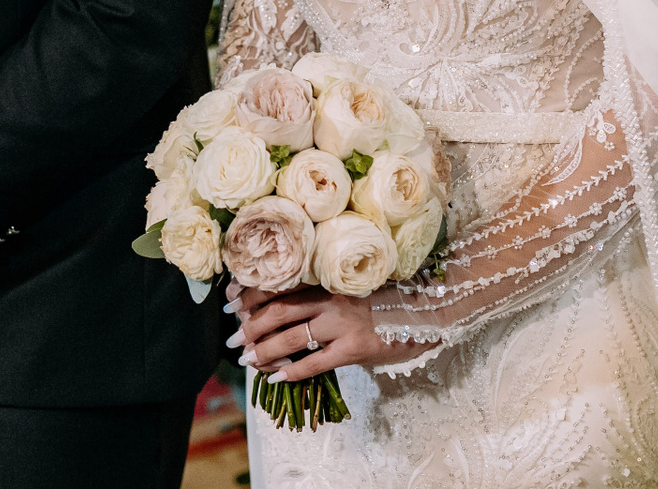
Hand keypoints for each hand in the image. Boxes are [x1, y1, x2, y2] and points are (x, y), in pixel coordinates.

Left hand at [227, 280, 429, 381]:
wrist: (427, 311)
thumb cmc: (387, 299)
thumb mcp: (352, 287)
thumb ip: (323, 292)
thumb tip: (283, 303)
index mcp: (328, 279)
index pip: (280, 283)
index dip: (251, 292)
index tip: (229, 300)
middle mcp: (331, 297)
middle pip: (278, 310)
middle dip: (249, 325)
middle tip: (230, 336)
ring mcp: (342, 323)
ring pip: (290, 337)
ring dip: (263, 349)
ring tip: (246, 358)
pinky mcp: (354, 348)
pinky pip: (315, 363)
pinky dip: (292, 372)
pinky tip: (275, 377)